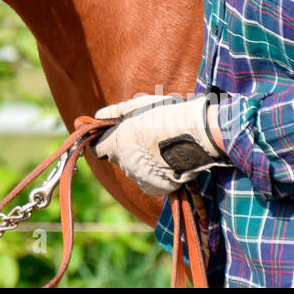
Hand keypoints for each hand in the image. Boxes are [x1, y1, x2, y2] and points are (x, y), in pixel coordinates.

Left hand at [92, 92, 230, 195]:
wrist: (195, 133)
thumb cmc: (165, 114)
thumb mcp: (138, 105)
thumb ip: (115, 112)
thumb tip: (97, 115)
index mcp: (116, 144)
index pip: (97, 149)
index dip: (104, 142)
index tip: (112, 137)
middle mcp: (125, 164)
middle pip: (118, 159)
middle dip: (126, 149)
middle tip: (145, 137)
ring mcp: (140, 178)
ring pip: (134, 170)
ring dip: (141, 162)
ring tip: (160, 147)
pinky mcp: (156, 188)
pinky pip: (149, 181)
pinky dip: (155, 174)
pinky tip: (167, 160)